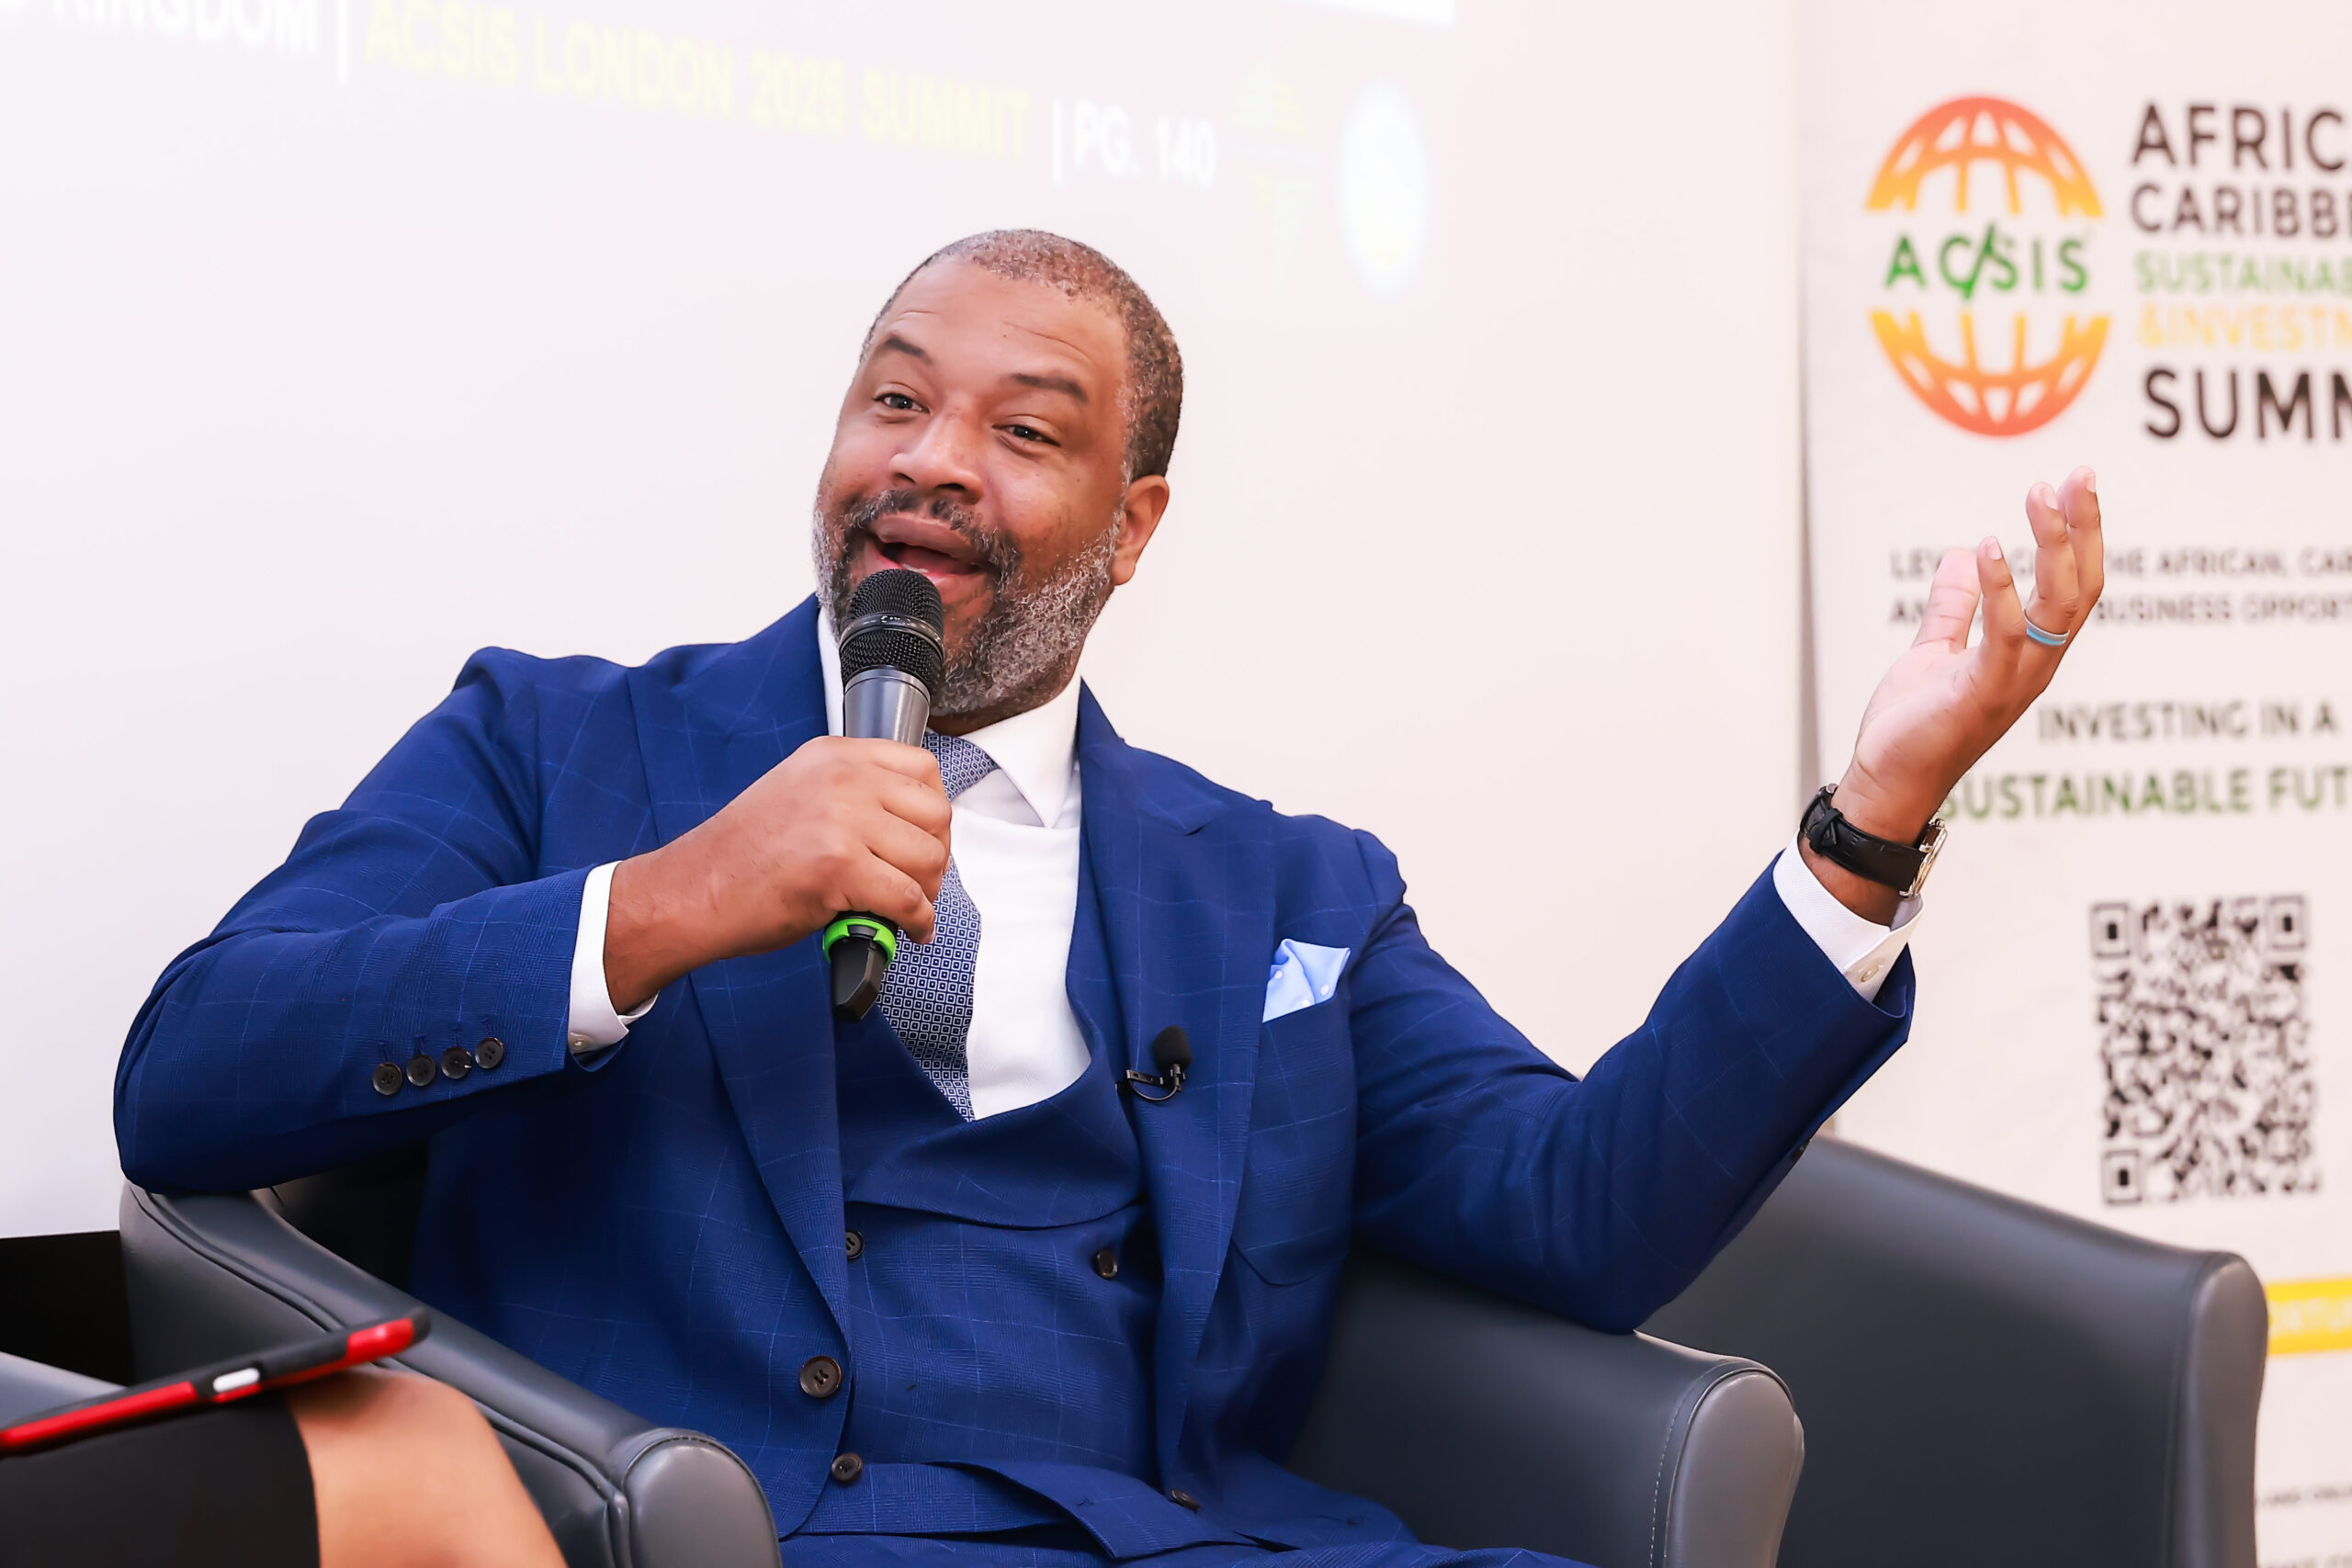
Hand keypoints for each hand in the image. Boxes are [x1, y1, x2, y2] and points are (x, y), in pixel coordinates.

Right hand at [603, 737, 951, 1011]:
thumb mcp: (800, 794)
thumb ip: (853, 795)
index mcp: (834, 756)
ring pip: (928, 858)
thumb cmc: (741, 856)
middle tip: (920, 881)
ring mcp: (840, 820)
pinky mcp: (838, 868)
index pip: (923, 768)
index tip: (926, 838)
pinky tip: (909, 930)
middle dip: (936, 856)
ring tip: (907, 905)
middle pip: (936, 814)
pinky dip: (917, 922)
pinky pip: (909, 899)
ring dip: (927, 891)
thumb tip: (912, 827)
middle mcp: (842, 778)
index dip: (933, 811)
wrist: (692, 891)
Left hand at [1806, 466, 2104, 921]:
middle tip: (2078, 474)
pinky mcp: (1982, 693)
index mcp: (2030, 653)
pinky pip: (2004, 634)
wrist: (1889, 781)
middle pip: (2081, 588)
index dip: (2082, 536)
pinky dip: (2001, 589)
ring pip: (2056, 605)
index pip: (2075, 587)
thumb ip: (1953, 607)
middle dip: (2083, 528)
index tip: (2076, 484)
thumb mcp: (1933, 650)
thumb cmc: (1915, 725)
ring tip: (2039, 494)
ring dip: (2052, 545)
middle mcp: (2036, 665)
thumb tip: (1958, 556)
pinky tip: (1988, 548)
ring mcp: (2015, 680)